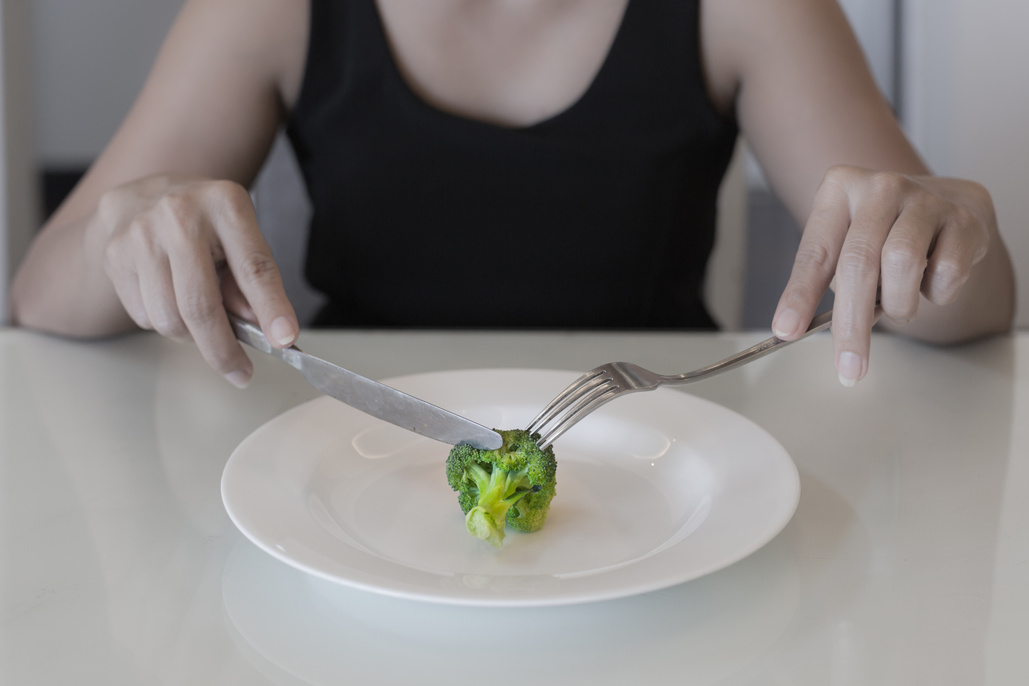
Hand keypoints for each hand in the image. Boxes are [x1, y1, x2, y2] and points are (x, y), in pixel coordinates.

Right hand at [92, 175, 298, 386]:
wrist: (143, 196)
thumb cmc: (205, 224)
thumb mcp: (240, 237)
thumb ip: (252, 281)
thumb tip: (262, 330)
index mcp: (225, 205)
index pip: (253, 267)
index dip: (271, 307)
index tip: (284, 340)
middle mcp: (179, 216)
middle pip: (200, 306)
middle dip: (223, 350)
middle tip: (240, 371)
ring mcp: (140, 235)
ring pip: (170, 320)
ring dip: (192, 336)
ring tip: (202, 318)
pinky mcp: (115, 256)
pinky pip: (145, 317)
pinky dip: (165, 322)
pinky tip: (171, 297)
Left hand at [771, 165, 992, 385]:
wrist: (946, 205)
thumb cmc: (883, 234)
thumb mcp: (845, 245)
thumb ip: (829, 280)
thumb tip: (802, 328)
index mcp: (839, 189)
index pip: (814, 253)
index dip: (799, 296)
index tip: (787, 330)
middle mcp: (880, 187)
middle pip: (859, 263)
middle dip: (851, 324)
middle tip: (848, 365)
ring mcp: (925, 198)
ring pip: (902, 265)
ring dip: (899, 303)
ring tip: (899, 305)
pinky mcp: (964, 218)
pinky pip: (946, 272)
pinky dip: (936, 292)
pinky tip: (932, 279)